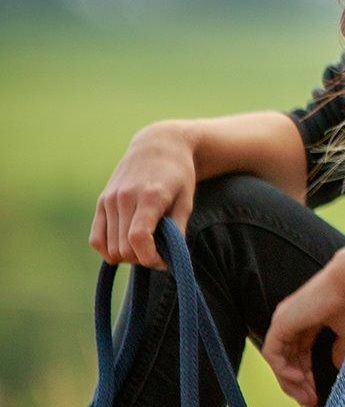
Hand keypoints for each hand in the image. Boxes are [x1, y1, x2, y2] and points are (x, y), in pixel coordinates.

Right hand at [90, 121, 197, 269]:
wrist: (158, 145)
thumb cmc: (178, 175)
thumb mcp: (186, 201)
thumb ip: (177, 231)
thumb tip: (169, 260)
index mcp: (149, 196)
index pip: (138, 239)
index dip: (150, 258)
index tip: (164, 260)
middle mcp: (125, 197)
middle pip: (123, 248)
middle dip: (142, 258)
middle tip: (158, 252)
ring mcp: (110, 199)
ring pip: (109, 248)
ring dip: (127, 256)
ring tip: (144, 245)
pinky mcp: (101, 201)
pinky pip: (95, 239)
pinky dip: (108, 249)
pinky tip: (125, 244)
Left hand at [262, 241, 344, 406]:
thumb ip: (339, 350)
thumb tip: (335, 366)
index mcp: (307, 319)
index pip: (299, 353)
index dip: (307, 376)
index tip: (317, 396)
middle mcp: (292, 319)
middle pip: (288, 359)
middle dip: (299, 384)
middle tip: (311, 402)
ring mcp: (284, 319)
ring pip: (278, 359)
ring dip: (291, 382)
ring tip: (308, 397)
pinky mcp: (281, 322)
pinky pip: (273, 354)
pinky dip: (283, 370)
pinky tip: (301, 379)